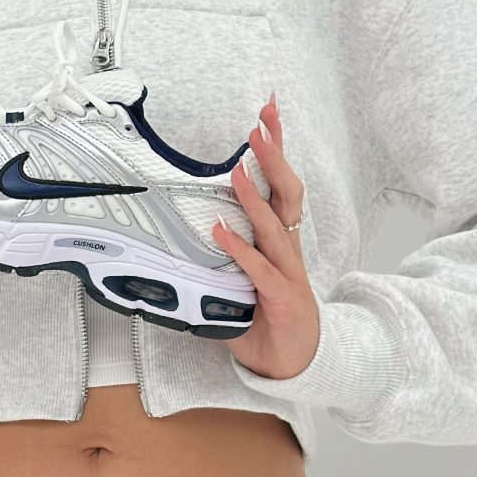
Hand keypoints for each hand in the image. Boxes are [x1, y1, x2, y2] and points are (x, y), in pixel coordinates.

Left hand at [211, 94, 318, 379]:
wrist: (296, 363)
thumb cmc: (268, 317)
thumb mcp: (239, 278)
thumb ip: (215, 253)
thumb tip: (179, 232)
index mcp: (279, 238)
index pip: (280, 184)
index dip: (275, 148)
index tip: (267, 113)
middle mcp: (287, 248)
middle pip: (287, 191)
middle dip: (274, 155)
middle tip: (261, 122)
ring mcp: (287, 272)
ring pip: (273, 226)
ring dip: (254, 197)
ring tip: (237, 169)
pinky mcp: (281, 298)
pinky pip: (259, 270)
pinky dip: (239, 250)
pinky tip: (220, 231)